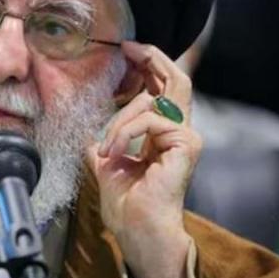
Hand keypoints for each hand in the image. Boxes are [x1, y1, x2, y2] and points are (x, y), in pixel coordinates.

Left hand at [86, 41, 201, 277]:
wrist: (137, 230)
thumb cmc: (127, 206)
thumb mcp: (108, 166)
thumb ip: (106, 146)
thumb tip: (91, 138)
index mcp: (162, 136)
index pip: (162, 90)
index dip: (149, 65)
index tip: (127, 50)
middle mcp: (179, 132)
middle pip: (177, 80)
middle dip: (153, 58)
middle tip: (129, 47)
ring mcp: (185, 137)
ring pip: (151, 102)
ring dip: (120, 121)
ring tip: (107, 149)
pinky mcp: (186, 144)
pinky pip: (150, 121)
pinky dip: (125, 133)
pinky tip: (115, 154)